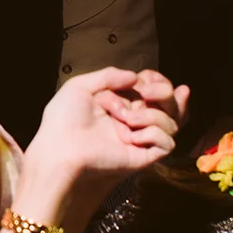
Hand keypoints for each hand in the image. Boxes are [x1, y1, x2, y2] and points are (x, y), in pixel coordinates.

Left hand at [23, 66, 188, 194]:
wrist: (61, 147)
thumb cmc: (64, 119)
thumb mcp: (81, 87)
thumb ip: (109, 76)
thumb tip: (135, 77)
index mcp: (121, 104)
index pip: (154, 90)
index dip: (156, 82)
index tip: (145, 78)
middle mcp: (134, 121)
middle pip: (169, 104)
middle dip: (163, 92)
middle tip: (145, 91)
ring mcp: (140, 139)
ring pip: (171, 123)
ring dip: (152, 114)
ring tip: (127, 118)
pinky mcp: (143, 156)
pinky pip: (167, 143)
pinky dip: (154, 134)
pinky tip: (132, 136)